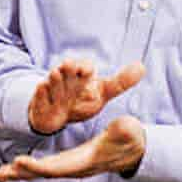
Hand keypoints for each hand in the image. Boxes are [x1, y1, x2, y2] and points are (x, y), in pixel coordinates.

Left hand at [0, 115, 146, 181]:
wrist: (133, 148)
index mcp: (86, 160)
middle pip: (45, 172)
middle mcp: (76, 165)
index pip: (59, 167)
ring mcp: (72, 164)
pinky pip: (47, 165)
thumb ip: (124, 131)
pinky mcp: (70, 161)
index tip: (20, 161)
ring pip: (43, 170)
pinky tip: (16, 166)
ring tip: (1, 173)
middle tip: (2, 172)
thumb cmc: (131, 138)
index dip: (39, 166)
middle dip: (23, 172)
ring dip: (22, 172)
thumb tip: (123, 126)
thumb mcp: (130, 131)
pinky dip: (31, 166)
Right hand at [27, 59, 144, 134]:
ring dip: (54, 79)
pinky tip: (42, 90)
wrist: (57, 115)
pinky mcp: (39, 97)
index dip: (86, 68)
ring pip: (52, 79)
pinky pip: (38, 93)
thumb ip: (121, 82)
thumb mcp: (102, 93)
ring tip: (56, 76)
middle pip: (66, 69)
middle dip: (67, 67)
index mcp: (82, 74)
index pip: (85, 66)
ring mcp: (51, 86)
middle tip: (68, 67)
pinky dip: (41, 92)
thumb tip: (142, 66)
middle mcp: (66, 77)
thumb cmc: (82, 99)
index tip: (88, 71)